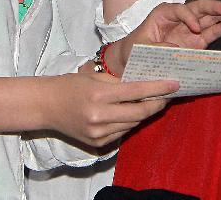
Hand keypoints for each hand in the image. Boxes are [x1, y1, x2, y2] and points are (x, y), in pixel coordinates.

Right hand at [40, 71, 177, 148]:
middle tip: (168, 95)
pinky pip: (122, 132)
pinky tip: (132, 113)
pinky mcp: (97, 143)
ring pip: (132, 124)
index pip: (136, 92)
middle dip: (157, 104)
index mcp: (99, 95)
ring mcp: (98, 133)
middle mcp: (99, 116)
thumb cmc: (70, 86)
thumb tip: (145, 85)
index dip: (158, 88)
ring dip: (144, 113)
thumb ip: (120, 82)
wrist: (46, 106)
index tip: (174, 84)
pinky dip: (130, 122)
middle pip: (139, 113)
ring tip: (152, 102)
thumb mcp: (95, 77)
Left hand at [108, 0, 220, 75]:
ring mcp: (189, 29)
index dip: (190, 17)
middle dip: (216, 6)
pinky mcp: (196, 42)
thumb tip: (177, 50)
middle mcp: (179, 18)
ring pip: (209, 17)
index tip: (195, 29)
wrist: (130, 61)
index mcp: (163, 13)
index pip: (181, 10)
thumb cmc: (133, 50)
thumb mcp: (141, 48)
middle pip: (199, 8)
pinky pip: (211, 33)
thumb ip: (159, 48)